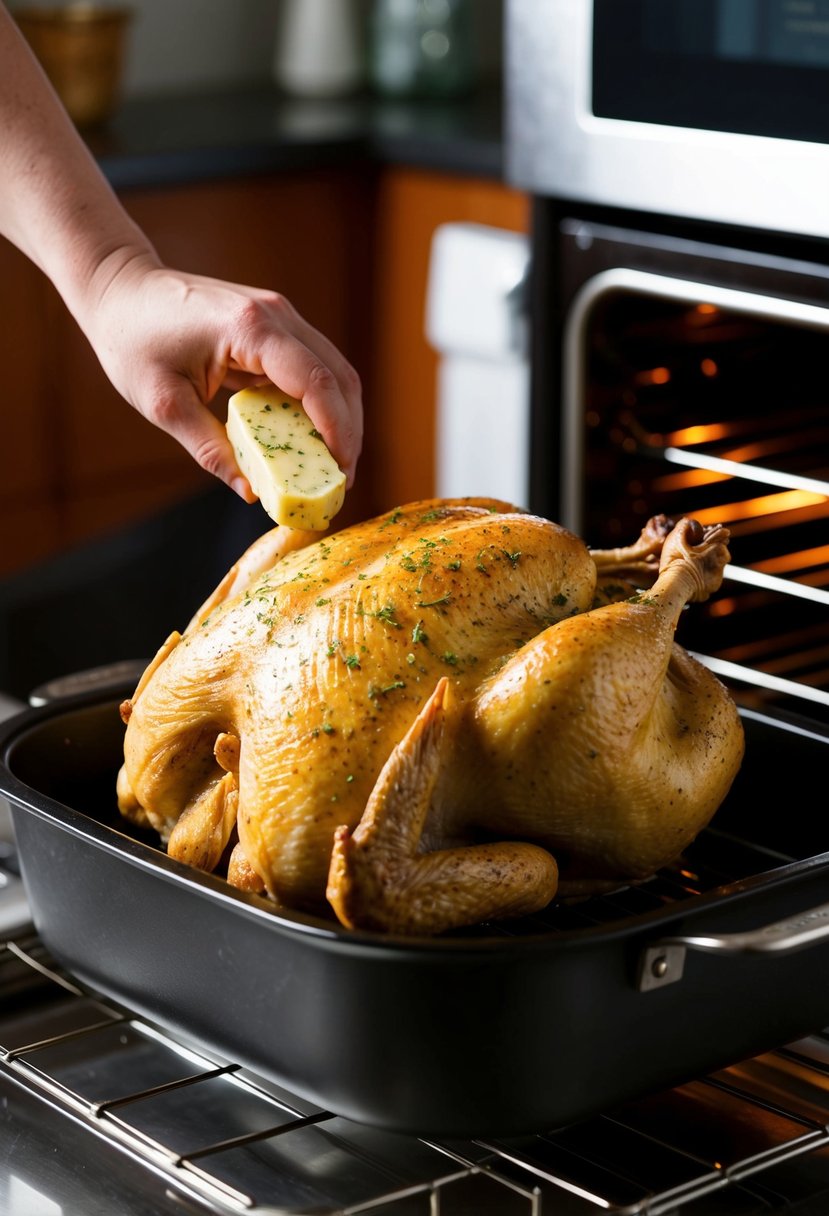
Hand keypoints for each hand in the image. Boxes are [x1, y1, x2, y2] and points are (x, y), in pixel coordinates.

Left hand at [81, 250, 363, 496]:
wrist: (120, 289)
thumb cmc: (133, 340)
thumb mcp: (164, 404)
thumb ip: (210, 449)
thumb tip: (250, 493)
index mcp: (250, 329)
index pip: (317, 383)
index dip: (337, 432)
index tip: (340, 474)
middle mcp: (276, 314)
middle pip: (338, 377)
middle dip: (348, 432)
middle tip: (340, 480)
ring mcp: (279, 315)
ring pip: (334, 370)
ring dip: (340, 418)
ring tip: (332, 465)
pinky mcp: (275, 324)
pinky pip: (313, 366)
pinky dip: (320, 404)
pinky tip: (311, 438)